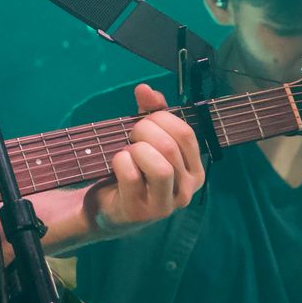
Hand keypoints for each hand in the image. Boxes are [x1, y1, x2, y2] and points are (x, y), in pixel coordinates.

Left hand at [85, 85, 204, 235]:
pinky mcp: (140, 212)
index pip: (187, 134)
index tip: (144, 120)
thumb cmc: (132, 172)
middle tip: (131, 135)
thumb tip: (146, 89)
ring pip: (160, 166)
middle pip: (170, 147)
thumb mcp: (144, 140)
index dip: (161, 118)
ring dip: (137, 149)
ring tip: (127, 151)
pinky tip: (117, 164)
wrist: (107, 208)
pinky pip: (133, 176)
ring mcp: (165, 205)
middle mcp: (186, 191)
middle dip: (144, 130)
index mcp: (195, 171)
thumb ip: (149, 114)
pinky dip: (121, 162)